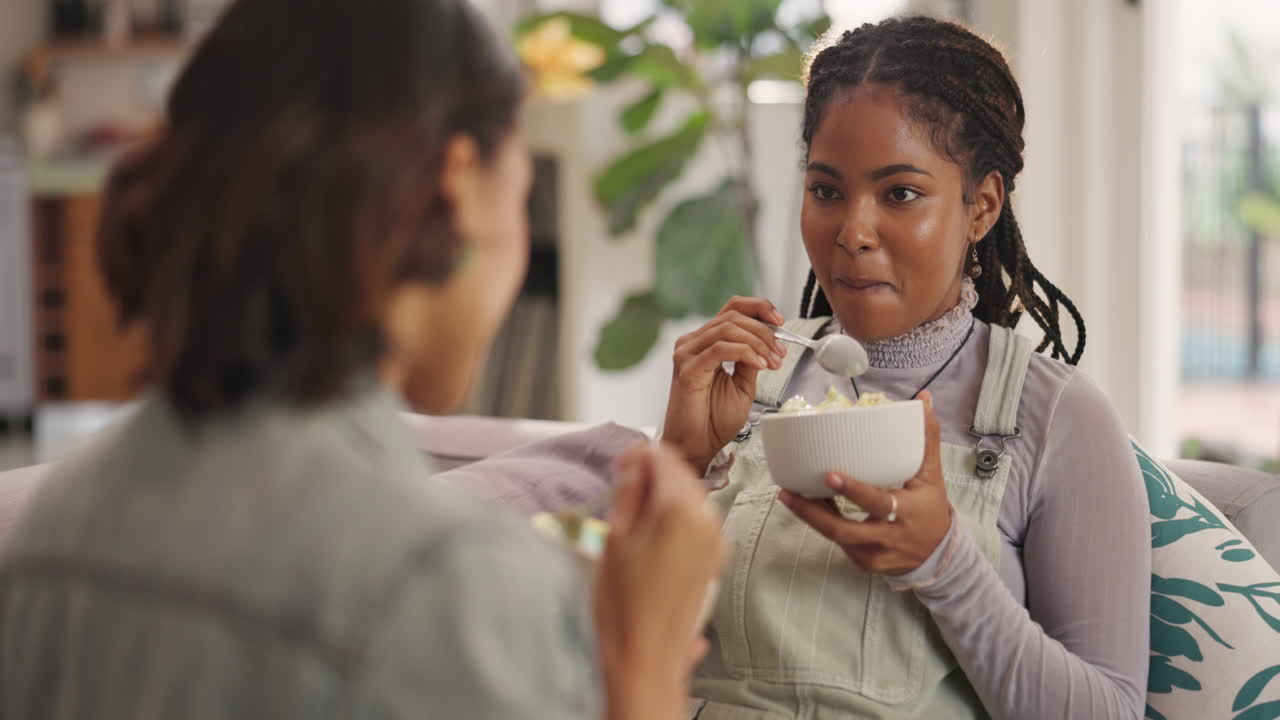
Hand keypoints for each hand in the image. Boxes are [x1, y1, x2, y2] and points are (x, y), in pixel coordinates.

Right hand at [594, 442, 723, 719]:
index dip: (638, 453)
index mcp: (680, 511)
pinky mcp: (713, 561)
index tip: (619, 465)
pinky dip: (676, 515)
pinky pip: (698, 522)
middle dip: (654, 471)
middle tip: (623, 482)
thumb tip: (637, 469)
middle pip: (683, 474)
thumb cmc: (624, 606)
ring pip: (692, 497)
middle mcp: (706, 523)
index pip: (664, 457)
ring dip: (665, 492)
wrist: (645, 657)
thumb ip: (629, 494)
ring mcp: (715, 543)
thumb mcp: (615, 538)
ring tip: (633, 509)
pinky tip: (651, 530)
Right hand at [661, 296, 787, 474]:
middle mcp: (693, 343)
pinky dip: (746, 352)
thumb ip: (751, 361)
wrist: (696, 446)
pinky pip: (721, 349)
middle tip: (781, 352)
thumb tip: (769, 342)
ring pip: (728, 328)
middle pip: (733, 316)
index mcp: (706, 342)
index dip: (759, 308)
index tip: (781, 321)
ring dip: (758, 342)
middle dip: (764, 331)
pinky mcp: (688, 369)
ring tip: (773, 362)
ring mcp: (688, 354)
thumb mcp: (743, 385)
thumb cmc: (714, 419)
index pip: (732, 309)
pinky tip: (760, 365)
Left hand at [777, 391, 952, 575]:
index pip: (878, 502)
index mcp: (906, 512)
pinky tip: (807, 505)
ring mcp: (873, 554)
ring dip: (810, 516)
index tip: (830, 474)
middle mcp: (888, 537)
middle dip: (813, 512)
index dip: (853, 490)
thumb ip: (926, 438)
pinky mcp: (863, 563)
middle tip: (788, 491)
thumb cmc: (930, 508)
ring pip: (835, 537)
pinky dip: (822, 523)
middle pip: (844, 530)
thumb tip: (924, 398)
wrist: (939, 555)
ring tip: (788, 494)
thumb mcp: (932, 475)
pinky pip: (838, 542)